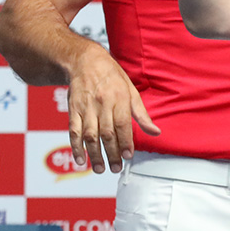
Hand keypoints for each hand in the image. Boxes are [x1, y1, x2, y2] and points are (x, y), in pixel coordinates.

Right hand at [68, 46, 160, 173]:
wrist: (85, 61)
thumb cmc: (112, 77)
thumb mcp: (131, 90)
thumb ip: (142, 114)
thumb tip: (156, 132)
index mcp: (119, 98)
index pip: (123, 124)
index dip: (126, 142)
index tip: (129, 156)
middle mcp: (102, 103)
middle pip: (107, 133)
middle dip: (112, 153)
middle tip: (116, 168)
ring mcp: (86, 108)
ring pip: (90, 135)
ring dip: (95, 154)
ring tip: (100, 169)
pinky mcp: (73, 110)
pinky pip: (74, 131)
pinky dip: (76, 147)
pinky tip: (81, 160)